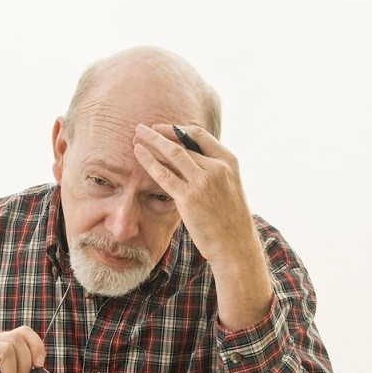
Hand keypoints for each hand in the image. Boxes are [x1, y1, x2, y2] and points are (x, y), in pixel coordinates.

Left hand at [132, 123, 260, 268]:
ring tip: (137, 134)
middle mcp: (216, 167)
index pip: (200, 136)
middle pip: (182, 143)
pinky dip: (149, 161)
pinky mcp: (189, 198)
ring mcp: (203, 182)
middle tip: (143, 128)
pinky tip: (138, 153)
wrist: (235, 244)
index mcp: (228, 161)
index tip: (163, 128)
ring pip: (172, 154)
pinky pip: (164, 174)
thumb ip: (213, 172)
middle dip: (160, 134)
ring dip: (152, 142)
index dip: (178, 129)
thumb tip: (191, 163)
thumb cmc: (230, 220)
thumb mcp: (228, 187)